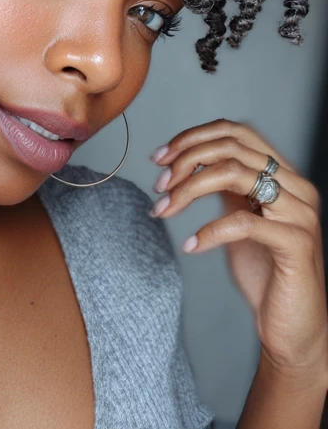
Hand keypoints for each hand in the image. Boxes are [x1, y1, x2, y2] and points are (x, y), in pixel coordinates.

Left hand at [149, 118, 327, 379]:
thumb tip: (188, 159)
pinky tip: (191, 245)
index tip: (160, 156)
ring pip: (235, 174)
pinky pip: (243, 223)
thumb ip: (226, 186)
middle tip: (159, 184)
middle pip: (231, 147)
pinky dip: (208, 230)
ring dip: (189, 189)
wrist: (293, 326)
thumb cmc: (266, 271)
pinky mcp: (296, 243)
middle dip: (186, 160)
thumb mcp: (240, 216)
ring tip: (165, 208)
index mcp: (282, 173)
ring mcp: (299, 212)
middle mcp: (296, 185)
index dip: (193, 137)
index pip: (235, 131)